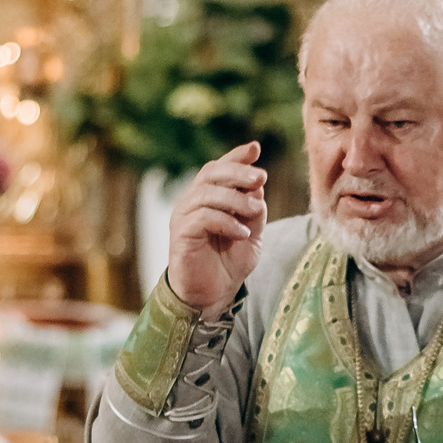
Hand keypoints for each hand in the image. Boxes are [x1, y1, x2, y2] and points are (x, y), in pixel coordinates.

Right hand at [167, 141, 266, 317]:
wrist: (212, 295)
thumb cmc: (229, 262)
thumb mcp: (251, 232)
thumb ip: (254, 209)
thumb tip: (258, 184)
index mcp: (209, 197)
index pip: (219, 168)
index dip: (236, 156)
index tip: (255, 148)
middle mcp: (193, 201)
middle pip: (211, 173)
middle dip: (237, 172)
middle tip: (260, 177)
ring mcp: (184, 216)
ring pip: (207, 193)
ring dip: (236, 199)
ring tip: (256, 212)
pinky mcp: (181, 234)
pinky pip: (202, 217)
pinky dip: (226, 221)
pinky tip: (242, 233)